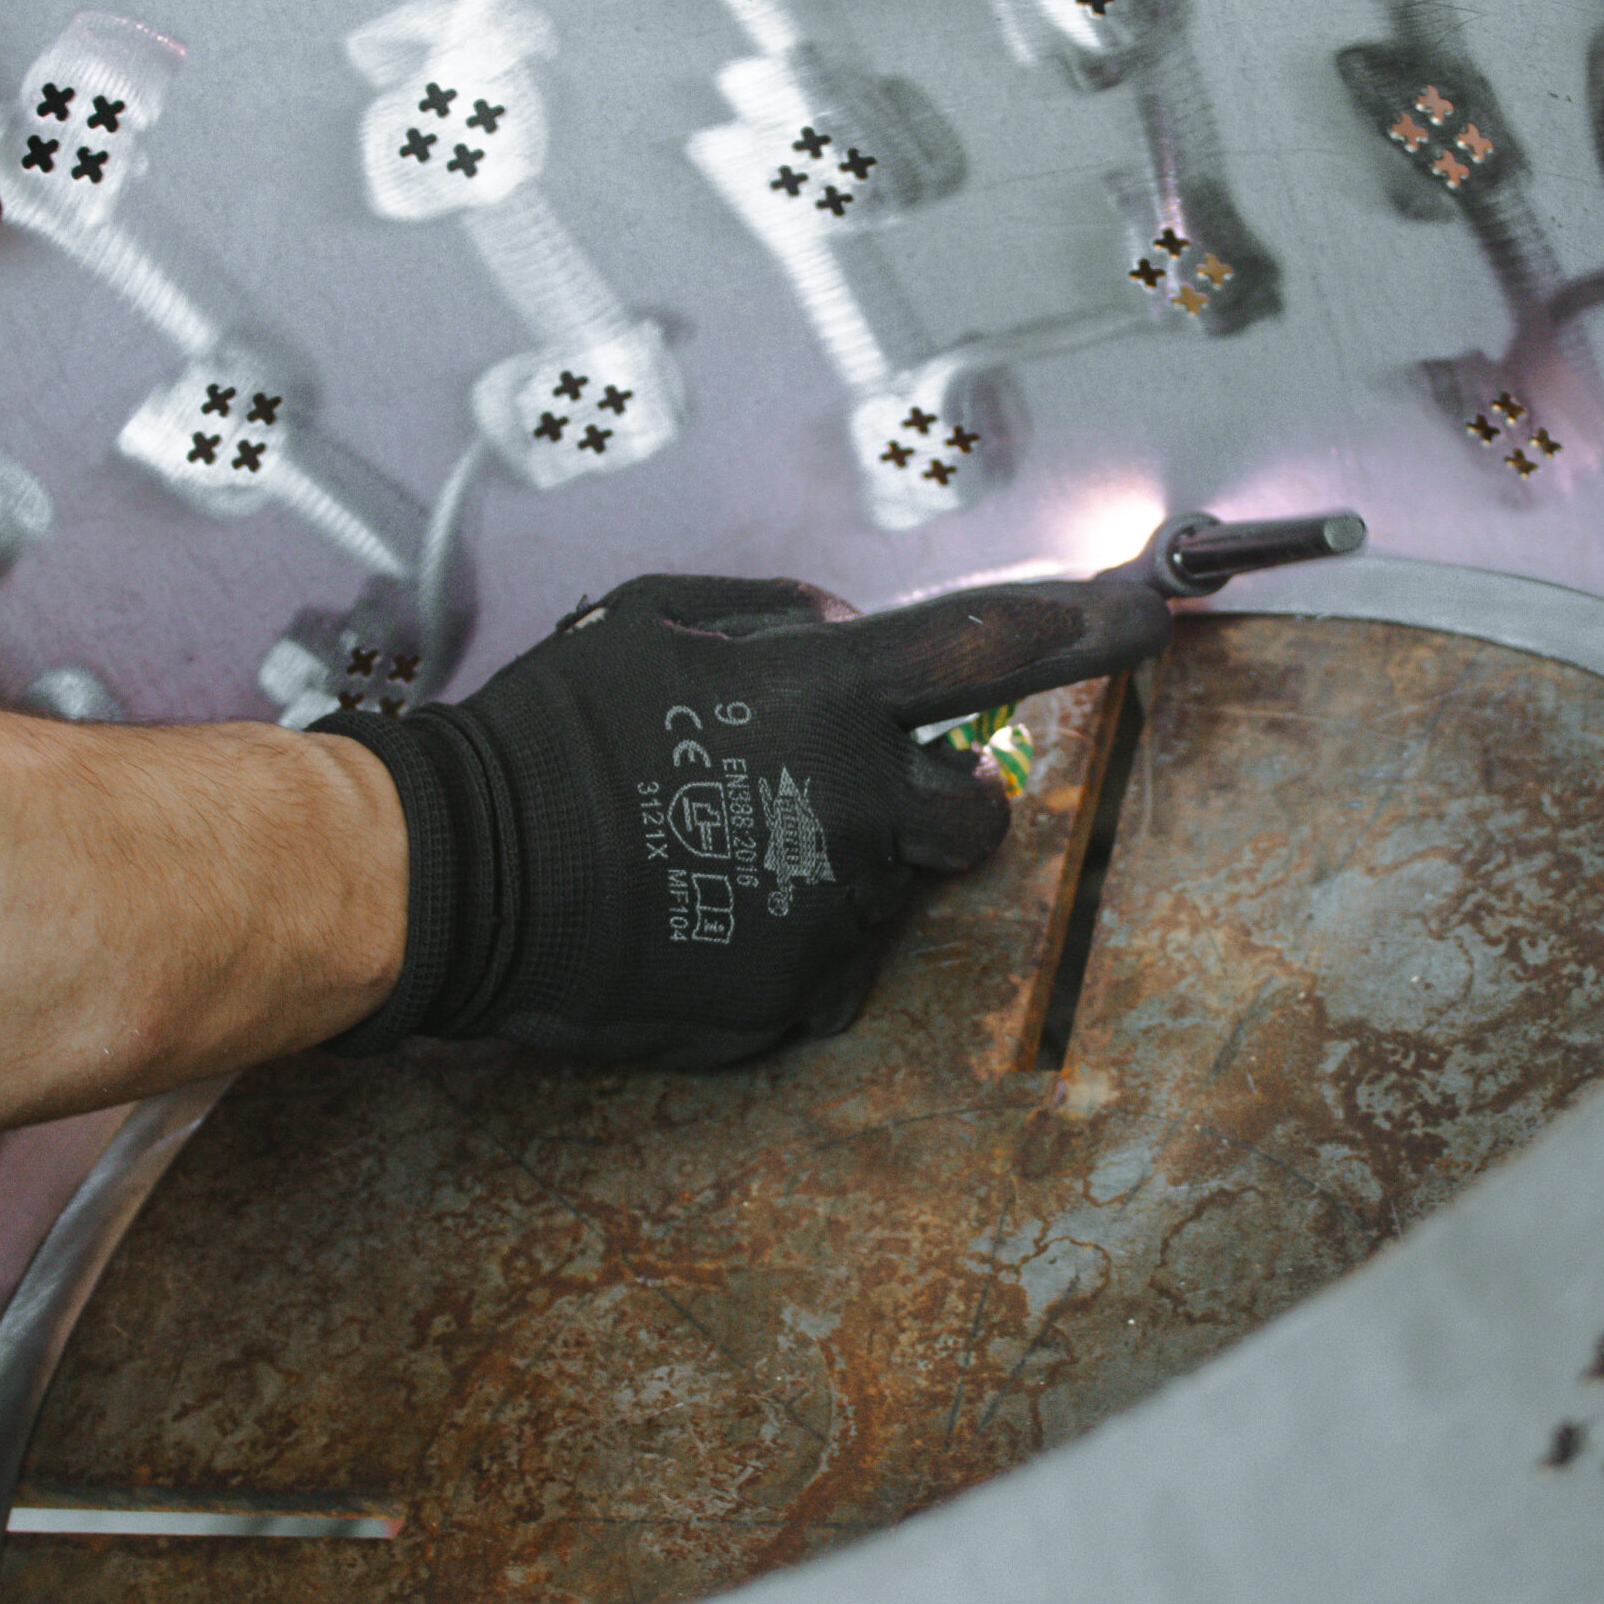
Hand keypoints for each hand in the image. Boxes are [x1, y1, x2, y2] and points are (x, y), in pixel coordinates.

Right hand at [313, 573, 1168, 1067]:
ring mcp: (826, 912)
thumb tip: (846, 628)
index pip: (982, 648)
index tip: (1146, 608)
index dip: (1080, 622)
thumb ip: (775, 611)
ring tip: (743, 849)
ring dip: (853, 862)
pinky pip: (840, 956)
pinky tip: (714, 906)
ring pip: (900, 886)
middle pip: (980, 809)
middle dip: (949, 796)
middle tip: (860, 790)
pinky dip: (800, 931)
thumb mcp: (654, 618)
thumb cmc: (547, 735)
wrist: (458, 877)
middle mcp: (844, 807)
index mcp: (815, 700)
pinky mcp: (794, 995)